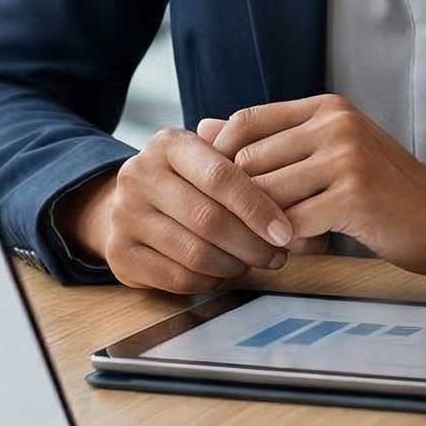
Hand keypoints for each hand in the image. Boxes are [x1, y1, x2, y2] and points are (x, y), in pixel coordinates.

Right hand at [58, 128, 302, 296]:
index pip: (221, 175)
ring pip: (195, 252)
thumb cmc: (186, 182)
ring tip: (254, 263)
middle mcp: (139, 175)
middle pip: (208, 218)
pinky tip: (224, 273)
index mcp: (168, 143)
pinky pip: (177, 277)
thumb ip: (252, 170)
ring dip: (235, 265)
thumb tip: (307, 203)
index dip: (258, 206)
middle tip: (279, 255)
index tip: (286, 231)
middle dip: (252, 243)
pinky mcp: (119, 254)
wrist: (121, 203)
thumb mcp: (209, 159)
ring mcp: (124, 215)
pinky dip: (209, 281)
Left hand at [203, 96, 425, 278]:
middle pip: (250, 159)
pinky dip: (287, 241)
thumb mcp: (330, 151)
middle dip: (237, 200)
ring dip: (260, 225)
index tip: (215, 191)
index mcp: (325, 108)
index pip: (246, 121)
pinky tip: (297, 249)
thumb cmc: (384, 189)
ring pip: (267, 193)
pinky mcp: (355, 197)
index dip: (221, 158)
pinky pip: (293, 222)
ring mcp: (346, 158)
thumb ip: (270, 139)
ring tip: (267, 241)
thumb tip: (202, 127)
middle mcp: (334, 124)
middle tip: (238, 228)